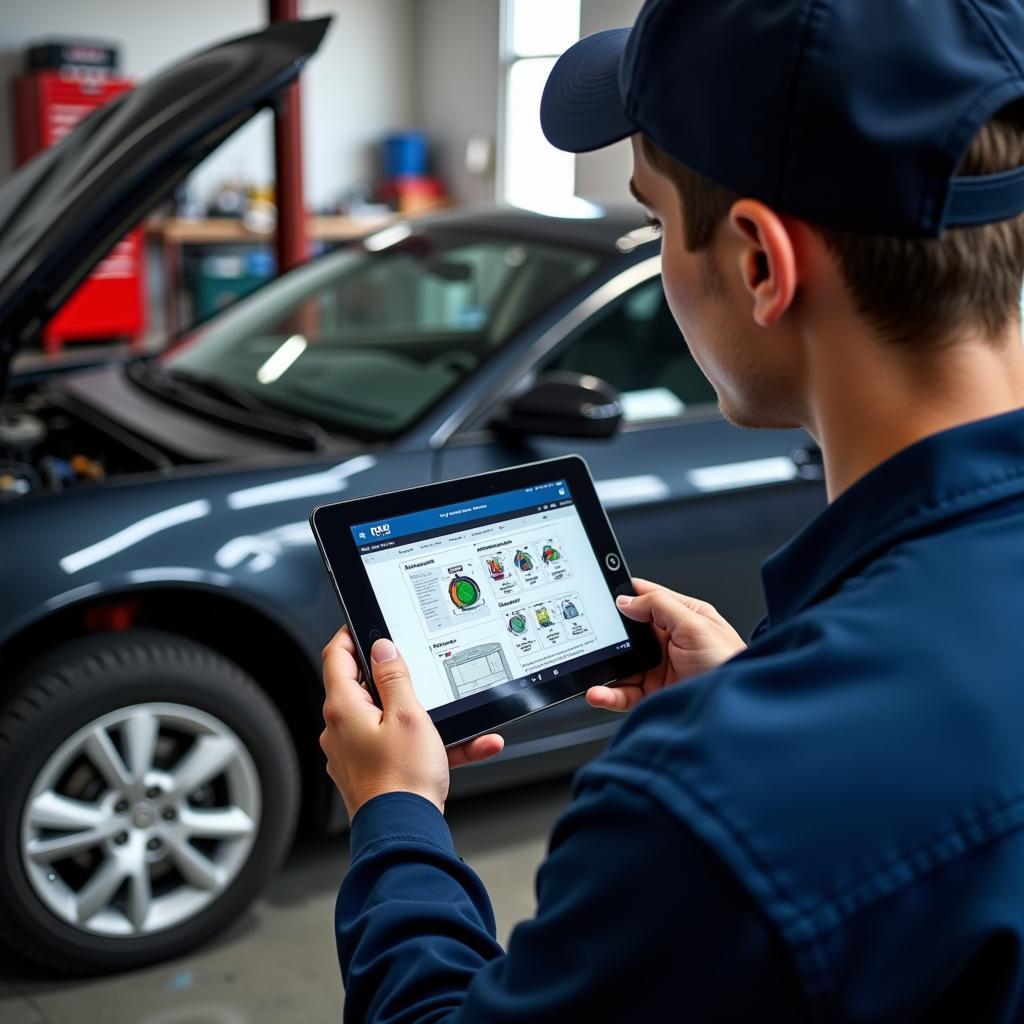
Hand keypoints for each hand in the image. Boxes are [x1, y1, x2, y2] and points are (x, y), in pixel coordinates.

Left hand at [320, 626, 503, 818]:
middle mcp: (341, 730)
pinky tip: (471, 746)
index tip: (364, 625)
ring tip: (457, 718)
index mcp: (344, 709)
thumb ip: (395, 678)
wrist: (405, 833)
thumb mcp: (408, 716)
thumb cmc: (403, 779)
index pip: (337, 657)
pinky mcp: (371, 772)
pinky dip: (431, 744)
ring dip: (423, 716)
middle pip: (362, 688)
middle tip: (416, 668)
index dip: (350, 635)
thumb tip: (383, 650)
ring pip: (388, 720)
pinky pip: (401, 747)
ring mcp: (354, 753)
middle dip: (394, 678)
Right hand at [587, 578, 745, 713]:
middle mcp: (669, 641)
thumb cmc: (730, 664)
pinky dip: (607, 694)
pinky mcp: (654, 695)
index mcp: (683, 616)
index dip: (623, 594)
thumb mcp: (696, 626)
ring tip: (588, 668)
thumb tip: (627, 599)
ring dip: (604, 668)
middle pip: (628, 633)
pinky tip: (598, 692)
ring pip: (622, 664)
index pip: (646, 598)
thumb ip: (660, 607)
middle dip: (607, 635)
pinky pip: (624, 693)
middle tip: (590, 636)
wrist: (740, 714)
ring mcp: (660, 669)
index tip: (598, 593)